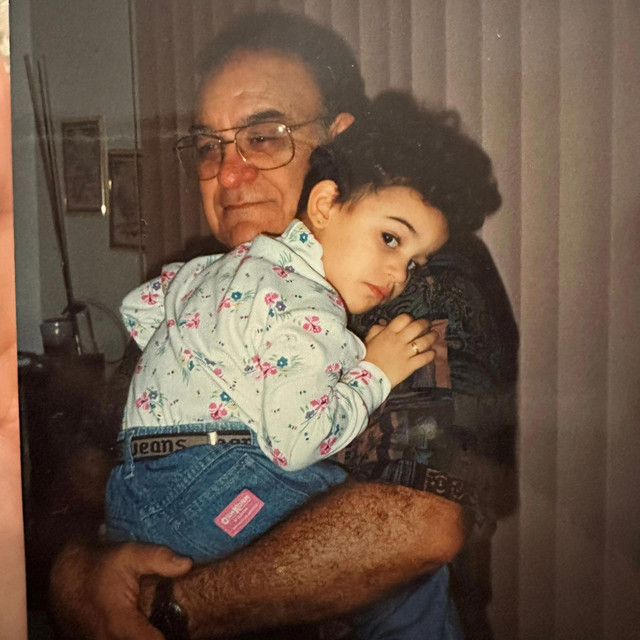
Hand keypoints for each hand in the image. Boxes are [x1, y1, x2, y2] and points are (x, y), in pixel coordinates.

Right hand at [49, 541, 191, 639]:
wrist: (66, 578)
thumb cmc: (101, 566)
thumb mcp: (129, 554)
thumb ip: (159, 558)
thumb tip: (186, 564)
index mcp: (120, 625)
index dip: (171, 634)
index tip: (185, 627)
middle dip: (162, 631)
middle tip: (174, 620)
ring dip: (144, 634)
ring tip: (157, 619)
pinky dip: (135, 634)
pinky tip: (144, 624)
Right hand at [364, 314, 436, 386]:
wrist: (369, 377)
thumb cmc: (368, 358)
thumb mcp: (369, 340)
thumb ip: (376, 329)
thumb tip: (385, 323)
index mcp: (388, 333)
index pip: (404, 319)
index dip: (410, 318)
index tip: (412, 321)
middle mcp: (399, 341)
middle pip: (417, 327)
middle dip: (425, 324)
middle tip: (428, 325)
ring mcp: (406, 354)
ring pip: (424, 342)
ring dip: (432, 337)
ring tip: (435, 335)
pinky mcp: (410, 366)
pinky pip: (425, 358)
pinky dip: (431, 354)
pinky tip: (432, 352)